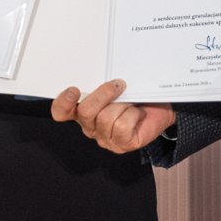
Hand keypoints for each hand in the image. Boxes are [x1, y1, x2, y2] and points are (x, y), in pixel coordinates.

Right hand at [51, 79, 175, 153]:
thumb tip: (102, 75)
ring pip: (106, 118)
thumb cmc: (135, 96)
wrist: (159, 109)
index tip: (74, 90)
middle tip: (119, 85)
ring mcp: (105, 138)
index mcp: (82, 112)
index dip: (63, 102)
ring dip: (123, 104)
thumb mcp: (115, 86)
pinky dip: (133, 115)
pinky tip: (138, 114)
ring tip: (132, 102)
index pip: (61, 112)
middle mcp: (90, 127)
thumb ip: (102, 83)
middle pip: (86, 112)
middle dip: (104, 94)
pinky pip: (122, 126)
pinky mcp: (121, 144)